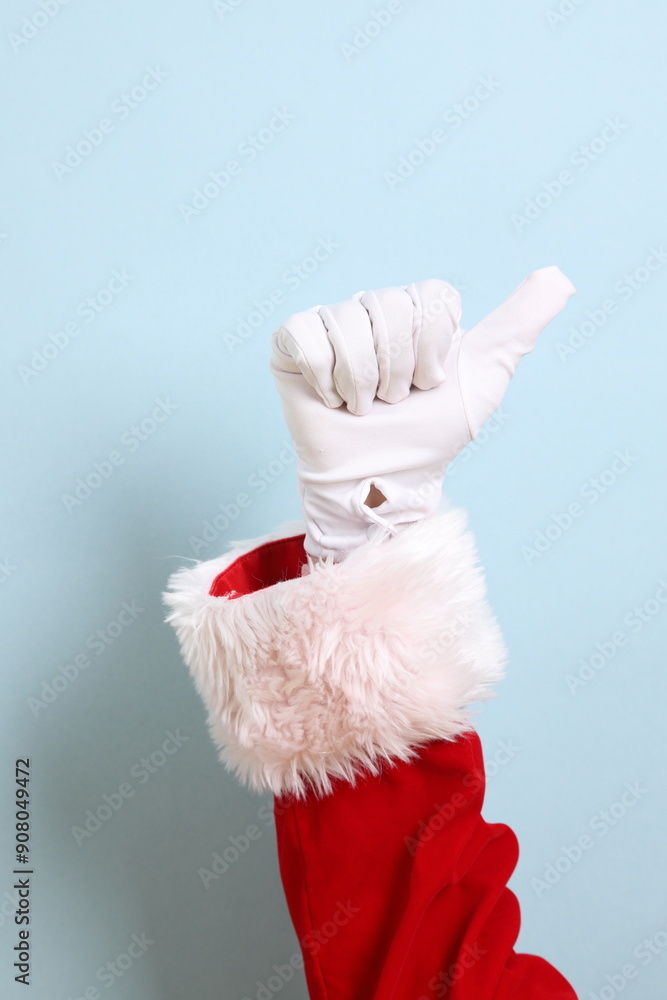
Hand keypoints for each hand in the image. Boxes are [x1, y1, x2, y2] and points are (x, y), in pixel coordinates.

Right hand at [271, 266, 575, 558]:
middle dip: (398, 369)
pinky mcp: (289, 345)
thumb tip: (558, 277)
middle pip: (387, 305)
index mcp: (414, 310)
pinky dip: (323, 374)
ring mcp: (328, 325)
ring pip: (348, 322)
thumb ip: (519, 325)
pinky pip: (304, 333)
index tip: (430, 384)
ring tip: (361, 407)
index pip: (429, 296)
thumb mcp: (484, 378)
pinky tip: (330, 398)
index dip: (434, 348)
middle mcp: (370, 310)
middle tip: (392, 402)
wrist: (380, 481)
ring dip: (362, 380)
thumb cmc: (428, 436)